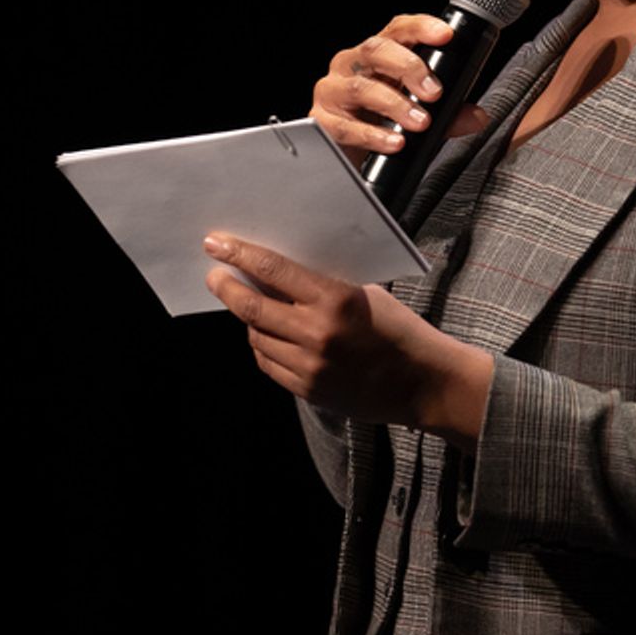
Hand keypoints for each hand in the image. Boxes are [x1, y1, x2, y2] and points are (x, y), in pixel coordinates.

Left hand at [203, 233, 490, 450]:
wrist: (422, 381)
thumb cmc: (395, 327)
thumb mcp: (362, 291)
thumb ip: (318, 282)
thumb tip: (269, 269)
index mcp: (335, 298)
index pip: (273, 269)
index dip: (238, 254)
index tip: (216, 244)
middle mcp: (318, 332)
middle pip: (252, 306)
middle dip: (225, 287)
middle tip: (213, 275)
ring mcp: (311, 365)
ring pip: (256, 336)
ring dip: (249, 319)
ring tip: (250, 306)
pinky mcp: (308, 390)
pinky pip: (269, 364)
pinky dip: (263, 346)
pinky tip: (268, 335)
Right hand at [310, 14, 488, 160]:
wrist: (343, 154)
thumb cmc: (380, 122)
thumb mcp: (417, 114)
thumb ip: (448, 114)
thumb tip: (478, 116)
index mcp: (377, 54)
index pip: (397, 29)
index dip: (421, 27)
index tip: (445, 35)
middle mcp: (351, 64)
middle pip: (376, 50)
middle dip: (408, 67)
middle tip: (434, 91)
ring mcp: (333, 90)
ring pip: (360, 87)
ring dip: (394, 105)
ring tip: (420, 123)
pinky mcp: (323, 120)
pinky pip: (346, 126)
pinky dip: (373, 135)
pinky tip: (395, 143)